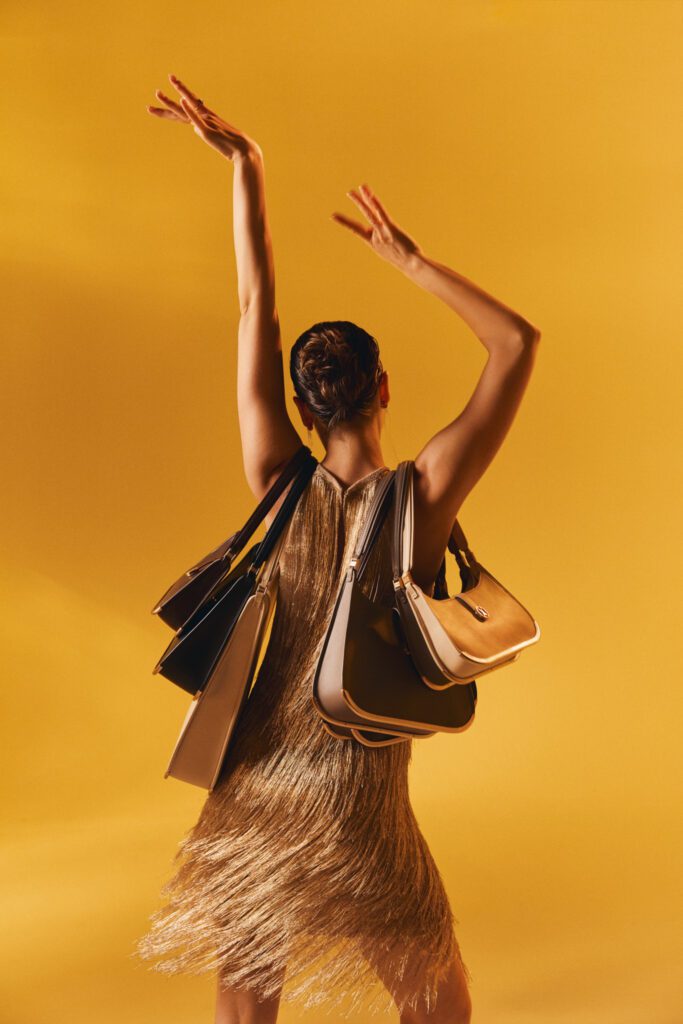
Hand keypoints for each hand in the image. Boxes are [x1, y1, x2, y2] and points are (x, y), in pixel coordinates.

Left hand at [146, 74, 261, 162]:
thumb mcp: (211, 137)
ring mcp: (204, 123)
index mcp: (202, 120)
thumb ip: (202, 130)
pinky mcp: (207, 129)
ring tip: (158, 93)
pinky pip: (195, 117)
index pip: (182, 112)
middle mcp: (202, 118)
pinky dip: (188, 109)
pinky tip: (181, 100)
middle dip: (167, 101)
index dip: (171, 107)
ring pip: (184, 110)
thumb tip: (195, 128)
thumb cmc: (229, 145)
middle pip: (180, 109)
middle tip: (157, 91)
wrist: (243, 150)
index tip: (161, 100)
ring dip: (171, 102)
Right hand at [331, 184, 421, 268]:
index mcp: (373, 242)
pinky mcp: (392, 229)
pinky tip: (371, 195)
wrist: (411, 265)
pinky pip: (383, 215)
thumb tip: (383, 240)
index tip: (333, 215)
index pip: (356, 229)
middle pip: (365, 216)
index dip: (345, 222)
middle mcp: (376, 236)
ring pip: (371, 214)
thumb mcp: (391, 254)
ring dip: (364, 200)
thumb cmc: (404, 261)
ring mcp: (383, 233)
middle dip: (358, 203)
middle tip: (349, 192)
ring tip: (360, 188)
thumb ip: (385, 245)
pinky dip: (376, 204)